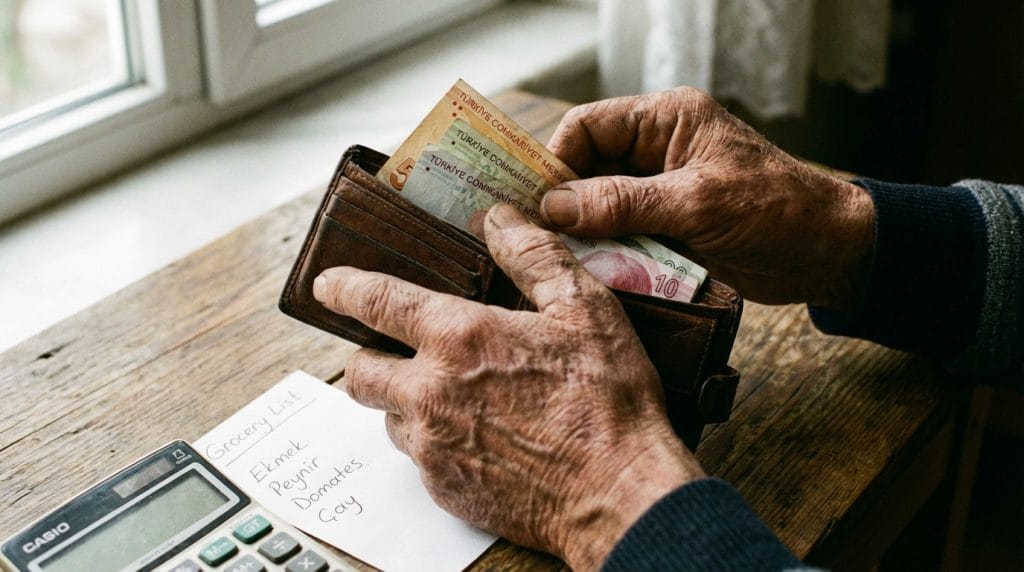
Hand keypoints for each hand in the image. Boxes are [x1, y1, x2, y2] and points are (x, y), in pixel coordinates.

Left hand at [313, 204, 703, 569]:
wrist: (619, 496)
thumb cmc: (607, 400)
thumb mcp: (584, 308)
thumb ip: (534, 255)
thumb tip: (498, 218)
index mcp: (459, 338)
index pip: (377, 302)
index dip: (345, 289)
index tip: (327, 286)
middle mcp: (431, 393)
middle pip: (360, 371)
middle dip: (369, 356)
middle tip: (401, 353)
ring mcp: (433, 447)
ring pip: (389, 418)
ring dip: (408, 403)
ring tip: (458, 398)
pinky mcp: (444, 489)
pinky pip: (420, 460)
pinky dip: (436, 443)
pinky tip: (482, 438)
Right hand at [543, 87, 874, 309]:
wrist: (828, 253)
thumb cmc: (777, 211)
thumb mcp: (697, 202)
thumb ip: (623, 202)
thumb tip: (554, 207)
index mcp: (665, 120)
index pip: (588, 127)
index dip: (556, 161)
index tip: (537, 203)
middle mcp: (656, 149)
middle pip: (586, 168)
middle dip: (564, 202)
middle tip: (539, 238)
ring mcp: (659, 190)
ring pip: (597, 205)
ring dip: (583, 232)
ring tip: (562, 259)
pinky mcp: (665, 226)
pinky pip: (619, 235)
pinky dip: (605, 253)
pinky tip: (591, 272)